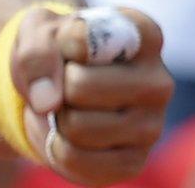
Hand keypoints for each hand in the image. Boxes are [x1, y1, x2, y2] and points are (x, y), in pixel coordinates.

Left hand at [13, 6, 170, 183]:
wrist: (54, 92)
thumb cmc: (54, 52)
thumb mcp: (36, 32)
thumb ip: (36, 51)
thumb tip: (46, 102)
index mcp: (142, 35)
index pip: (93, 34)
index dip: (64, 41)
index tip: (69, 42)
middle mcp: (159, 81)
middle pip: (79, 86)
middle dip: (57, 85)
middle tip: (66, 82)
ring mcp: (152, 126)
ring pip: (77, 126)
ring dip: (58, 117)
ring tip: (71, 107)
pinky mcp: (134, 162)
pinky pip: (75, 158)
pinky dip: (57, 146)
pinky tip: (73, 134)